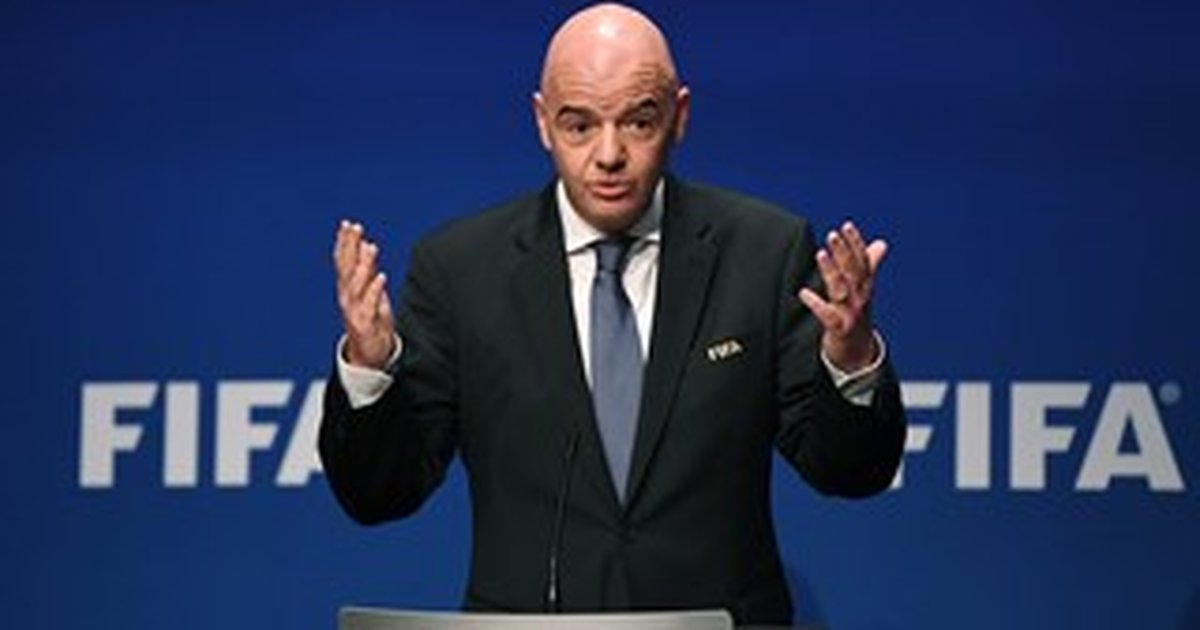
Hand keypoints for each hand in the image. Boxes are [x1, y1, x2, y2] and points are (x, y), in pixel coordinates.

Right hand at [334, 220, 395, 369]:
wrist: (369, 354)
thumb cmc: (370, 320)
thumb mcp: (369, 291)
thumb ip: (366, 270)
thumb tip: (366, 245)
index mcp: (347, 287)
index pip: (343, 260)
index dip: (344, 242)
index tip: (347, 223)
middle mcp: (347, 296)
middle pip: (346, 267)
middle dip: (349, 247)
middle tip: (354, 228)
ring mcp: (354, 310)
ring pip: (356, 284)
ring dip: (363, 264)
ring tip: (370, 247)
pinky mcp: (363, 323)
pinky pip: (369, 305)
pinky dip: (374, 290)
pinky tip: (381, 276)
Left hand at [798, 221, 887, 372]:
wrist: (858, 352)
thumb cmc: (857, 315)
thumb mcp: (864, 290)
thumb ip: (870, 265)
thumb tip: (881, 243)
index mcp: (865, 286)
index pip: (863, 261)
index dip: (856, 243)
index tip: (847, 225)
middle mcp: (861, 297)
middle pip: (853, 272)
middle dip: (843, 252)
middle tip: (833, 235)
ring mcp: (851, 313)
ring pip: (842, 289)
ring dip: (831, 271)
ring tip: (820, 254)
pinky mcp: (840, 329)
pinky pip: (828, 316)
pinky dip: (816, 304)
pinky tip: (803, 293)